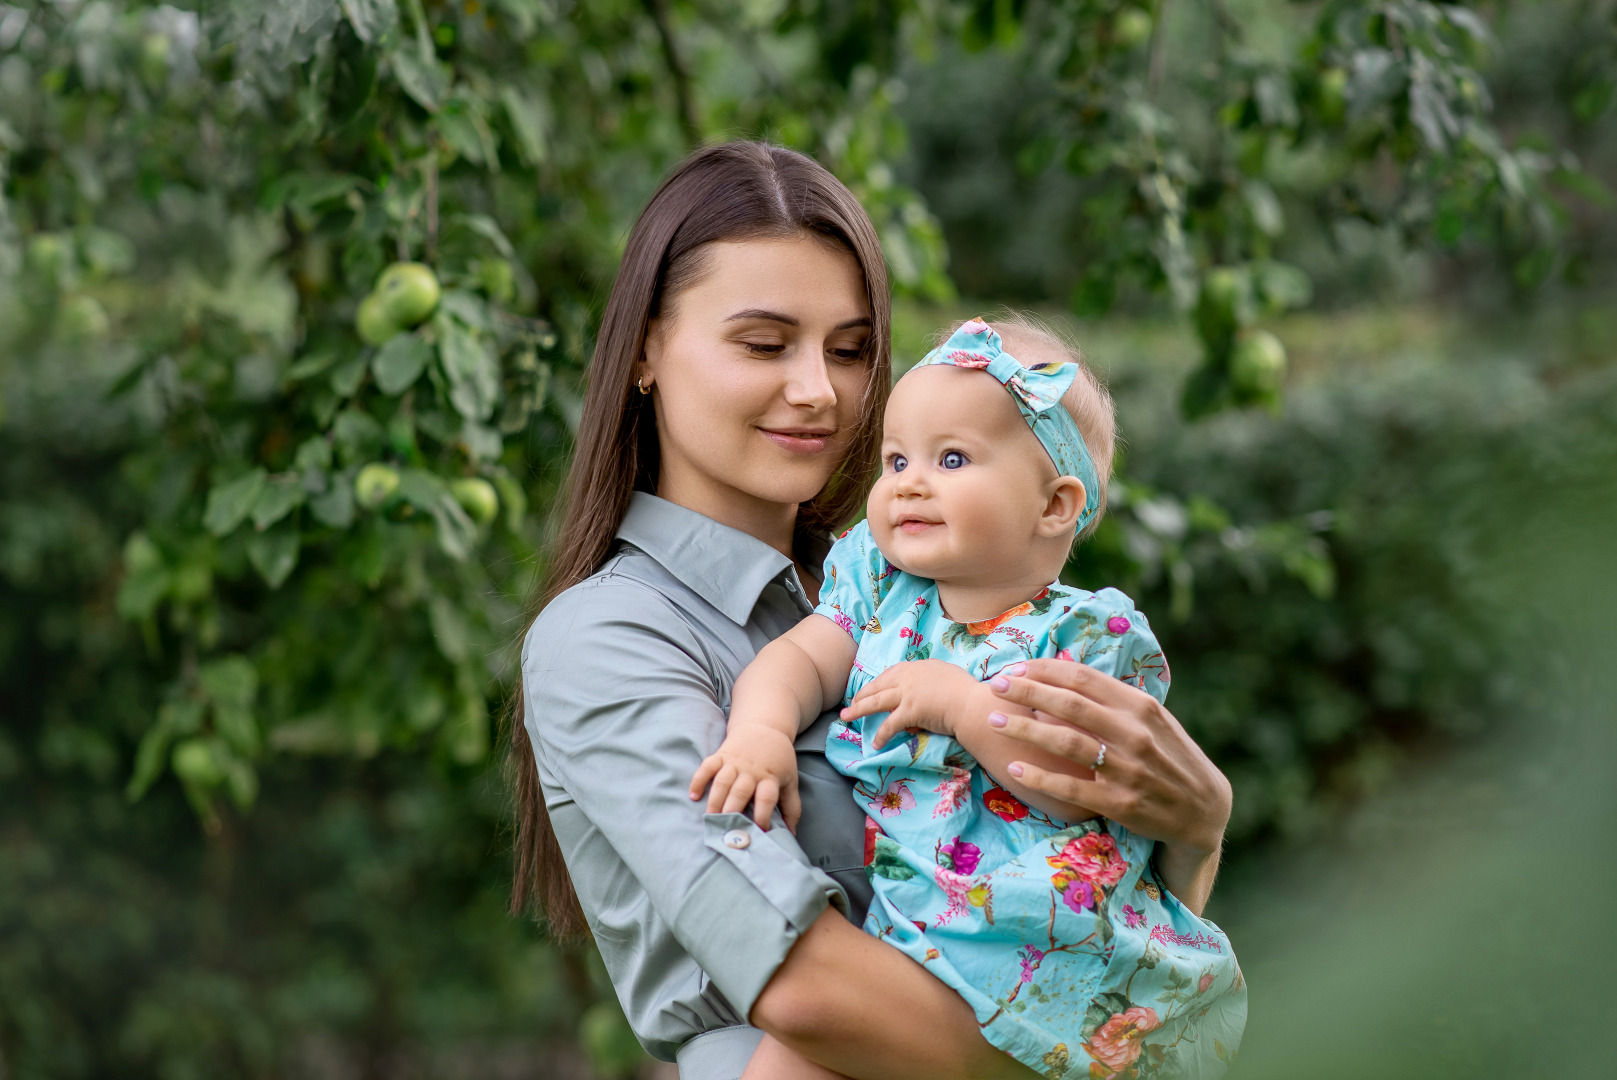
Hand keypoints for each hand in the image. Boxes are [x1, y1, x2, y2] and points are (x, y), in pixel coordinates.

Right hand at [690, 726, 802, 830]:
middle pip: (740, 792)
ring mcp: (734, 762)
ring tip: (710, 819)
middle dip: (732, 811)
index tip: (759, 831)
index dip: (763, 816)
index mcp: (770, 777)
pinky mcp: (721, 755)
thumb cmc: (779, 760)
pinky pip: (707, 767)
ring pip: (722, 782)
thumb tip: (791, 835)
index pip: (766, 798)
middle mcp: (751, 771)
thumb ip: (792, 808)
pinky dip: (698, 780)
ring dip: (715, 801)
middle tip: (727, 830)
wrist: (765, 727)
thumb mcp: (790, 780)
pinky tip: (693, 796)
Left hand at [840, 660, 979, 750]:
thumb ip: (930, 679)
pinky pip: (889, 724)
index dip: (878, 683)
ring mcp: (907, 694)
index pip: (890, 674)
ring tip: (845, 717)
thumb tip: (922, 689)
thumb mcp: (945, 675)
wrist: (971, 703)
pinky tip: (875, 744)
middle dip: (861, 695)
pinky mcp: (909, 711)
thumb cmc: (965, 690)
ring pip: (876, 701)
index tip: (870, 689)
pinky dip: (881, 735)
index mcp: (916, 667)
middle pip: (877, 686)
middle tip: (850, 703)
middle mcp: (908, 677)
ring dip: (858, 710)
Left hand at [986, 658, 1231, 910]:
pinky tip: (1014, 766)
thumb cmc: (1171, 758)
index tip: (1016, 667)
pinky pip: (1071, 787)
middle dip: (1027, 691)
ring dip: (1025, 728)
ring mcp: (1128, 769)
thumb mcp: (1154, 721)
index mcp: (1141, 707)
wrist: (1204, 810)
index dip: (1046, 670)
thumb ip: (1116, 700)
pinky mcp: (1121, 803)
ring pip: (1066, 743)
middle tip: (995, 685)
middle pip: (1069, 705)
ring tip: (994, 720)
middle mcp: (1134, 734)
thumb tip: (1069, 673)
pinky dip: (1040, 776)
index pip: (1085, 679)